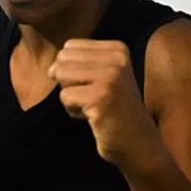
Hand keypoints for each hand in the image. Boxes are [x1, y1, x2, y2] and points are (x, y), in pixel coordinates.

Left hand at [48, 39, 158, 170]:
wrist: (139, 143)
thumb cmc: (114, 110)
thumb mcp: (103, 76)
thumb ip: (77, 63)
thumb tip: (51, 68)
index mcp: (118, 49)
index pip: (70, 46)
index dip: (73, 70)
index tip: (96, 86)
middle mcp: (116, 59)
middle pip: (63, 59)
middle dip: (69, 81)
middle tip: (92, 98)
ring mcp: (109, 77)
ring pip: (61, 75)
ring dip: (70, 96)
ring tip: (93, 106)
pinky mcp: (100, 98)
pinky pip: (65, 96)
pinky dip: (73, 111)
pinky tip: (94, 117)